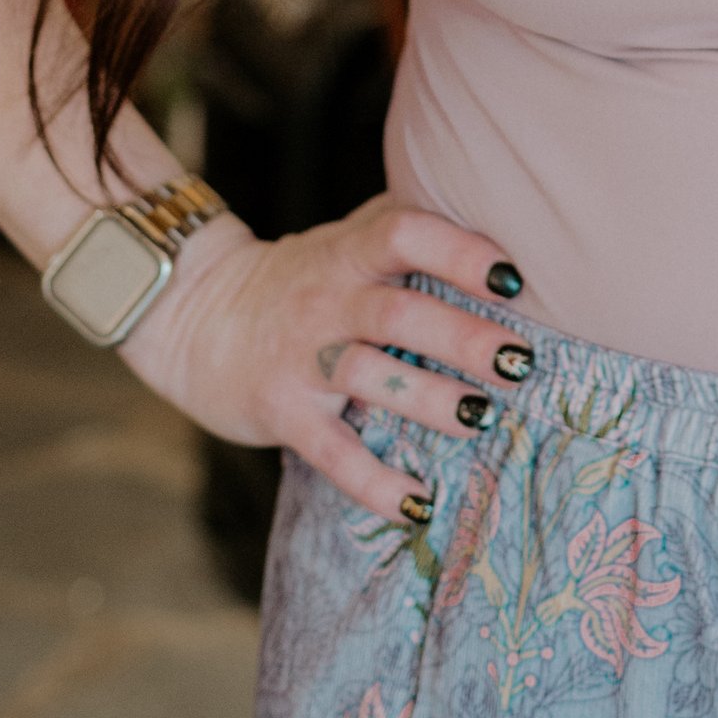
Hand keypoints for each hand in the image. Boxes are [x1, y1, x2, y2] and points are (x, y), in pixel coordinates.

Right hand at [118, 196, 533, 522]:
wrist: (197, 317)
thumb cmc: (302, 277)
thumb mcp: (345, 238)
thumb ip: (406, 226)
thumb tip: (495, 213)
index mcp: (351, 251)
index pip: (405, 235)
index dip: (459, 252)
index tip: (512, 278)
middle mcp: (328, 300)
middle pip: (400, 314)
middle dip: (463, 338)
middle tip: (520, 361)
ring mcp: (303, 359)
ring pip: (370, 378)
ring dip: (431, 401)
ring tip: (483, 417)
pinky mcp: (283, 413)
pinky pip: (333, 453)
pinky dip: (376, 483)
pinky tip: (420, 504)